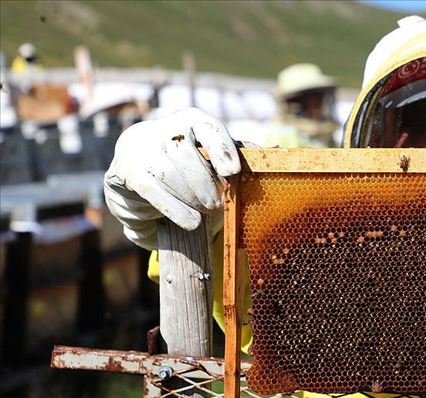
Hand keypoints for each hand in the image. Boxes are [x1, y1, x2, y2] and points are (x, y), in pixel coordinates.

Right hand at [103, 108, 239, 248]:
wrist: (139, 178)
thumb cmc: (187, 166)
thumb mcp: (211, 156)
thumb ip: (236, 153)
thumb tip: (272, 153)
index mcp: (190, 120)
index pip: (206, 126)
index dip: (221, 148)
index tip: (233, 172)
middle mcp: (162, 128)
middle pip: (186, 155)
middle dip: (206, 184)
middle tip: (218, 205)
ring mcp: (141, 148)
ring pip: (168, 173)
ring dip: (191, 197)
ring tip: (204, 212)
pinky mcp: (127, 171)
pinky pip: (152, 190)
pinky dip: (175, 209)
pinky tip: (191, 222)